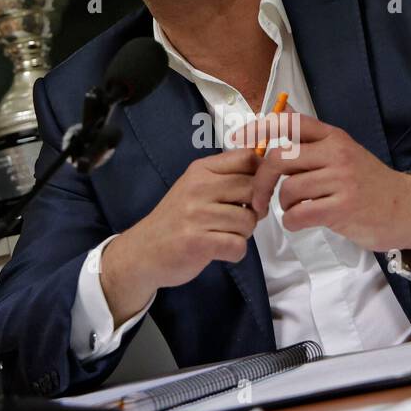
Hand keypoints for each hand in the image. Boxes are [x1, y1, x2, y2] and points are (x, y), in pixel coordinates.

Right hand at [101, 148, 260, 320]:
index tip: (253, 192)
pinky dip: (235, 252)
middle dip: (255, 209)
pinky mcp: (197, 242)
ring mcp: (196, 215)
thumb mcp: (195, 188)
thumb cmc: (176, 220)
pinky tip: (220, 250)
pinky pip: (238, 245)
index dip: (261, 176)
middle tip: (238, 219)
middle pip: (254, 189)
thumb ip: (227, 178)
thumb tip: (267, 175)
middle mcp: (198, 188)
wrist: (142, 251)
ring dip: (243, 233)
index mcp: (200, 170)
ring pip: (249, 220)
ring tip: (223, 235)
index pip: (247, 158)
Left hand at [229, 110, 410, 252]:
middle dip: (261, 182)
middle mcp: (336, 153)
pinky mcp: (343, 207)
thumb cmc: (368, 184)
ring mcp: (341, 179)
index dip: (259, 128)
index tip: (238, 139)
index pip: (290, 121)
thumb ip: (313, 143)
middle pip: (279, 158)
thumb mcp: (343, 153)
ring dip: (284, 205)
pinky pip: (299, 214)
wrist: (405, 208)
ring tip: (297, 210)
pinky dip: (293, 221)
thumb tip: (278, 123)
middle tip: (260, 200)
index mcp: (333, 137)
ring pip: (288, 189)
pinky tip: (302, 221)